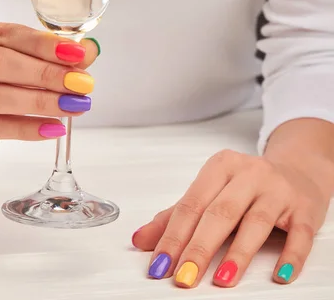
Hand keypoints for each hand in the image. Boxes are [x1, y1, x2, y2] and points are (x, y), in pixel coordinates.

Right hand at [0, 15, 98, 184]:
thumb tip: (86, 52)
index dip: (43, 44)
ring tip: (72, 105)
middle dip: (45, 73)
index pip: (4, 32)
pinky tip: (51, 127)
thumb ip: (35, 56)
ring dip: (40, 101)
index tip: (77, 54)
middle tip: (80, 83)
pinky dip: (25, 128)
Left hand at [132, 148, 332, 287]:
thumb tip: (140, 240)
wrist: (297, 170)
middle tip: (184, 277)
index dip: (173, 236)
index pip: (192, 204)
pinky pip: (298, 234)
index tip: (159, 265)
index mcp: (221, 166)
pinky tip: (280, 275)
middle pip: (220, 212)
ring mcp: (278, 190)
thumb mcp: (211, 192)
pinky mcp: (304, 208)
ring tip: (222, 279)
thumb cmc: (247, 185)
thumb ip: (176, 215)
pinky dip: (290, 256)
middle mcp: (249, 173)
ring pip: (255, 222)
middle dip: (199, 247)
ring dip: (238, 253)